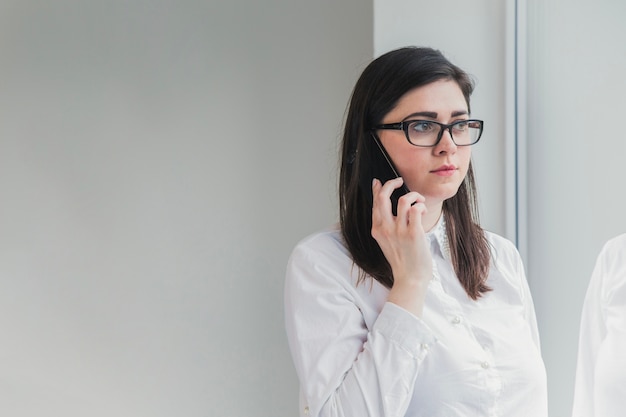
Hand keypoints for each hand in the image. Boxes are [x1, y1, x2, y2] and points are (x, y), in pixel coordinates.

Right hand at [371, 178, 432, 315]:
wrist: (410, 278)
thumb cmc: (402, 259)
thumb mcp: (386, 241)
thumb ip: (385, 225)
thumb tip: (387, 207)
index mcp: (377, 230)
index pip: (375, 202)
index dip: (378, 188)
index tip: (380, 181)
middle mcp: (385, 229)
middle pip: (384, 196)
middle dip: (391, 183)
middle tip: (400, 181)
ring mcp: (399, 231)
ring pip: (403, 200)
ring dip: (414, 196)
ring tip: (419, 202)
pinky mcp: (414, 233)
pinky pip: (416, 209)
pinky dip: (421, 206)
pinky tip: (423, 211)